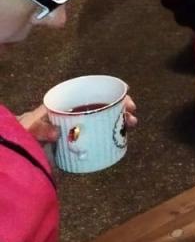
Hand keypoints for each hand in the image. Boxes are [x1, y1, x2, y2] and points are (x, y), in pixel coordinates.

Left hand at [17, 97, 137, 142]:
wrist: (16, 148)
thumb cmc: (22, 132)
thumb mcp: (28, 128)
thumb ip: (39, 129)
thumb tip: (57, 133)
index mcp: (66, 103)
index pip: (94, 93)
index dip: (113, 95)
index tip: (126, 102)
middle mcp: (75, 113)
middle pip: (103, 106)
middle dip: (120, 110)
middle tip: (131, 117)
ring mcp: (78, 128)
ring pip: (104, 121)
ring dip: (118, 122)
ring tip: (129, 127)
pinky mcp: (78, 143)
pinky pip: (98, 137)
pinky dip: (110, 137)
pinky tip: (118, 139)